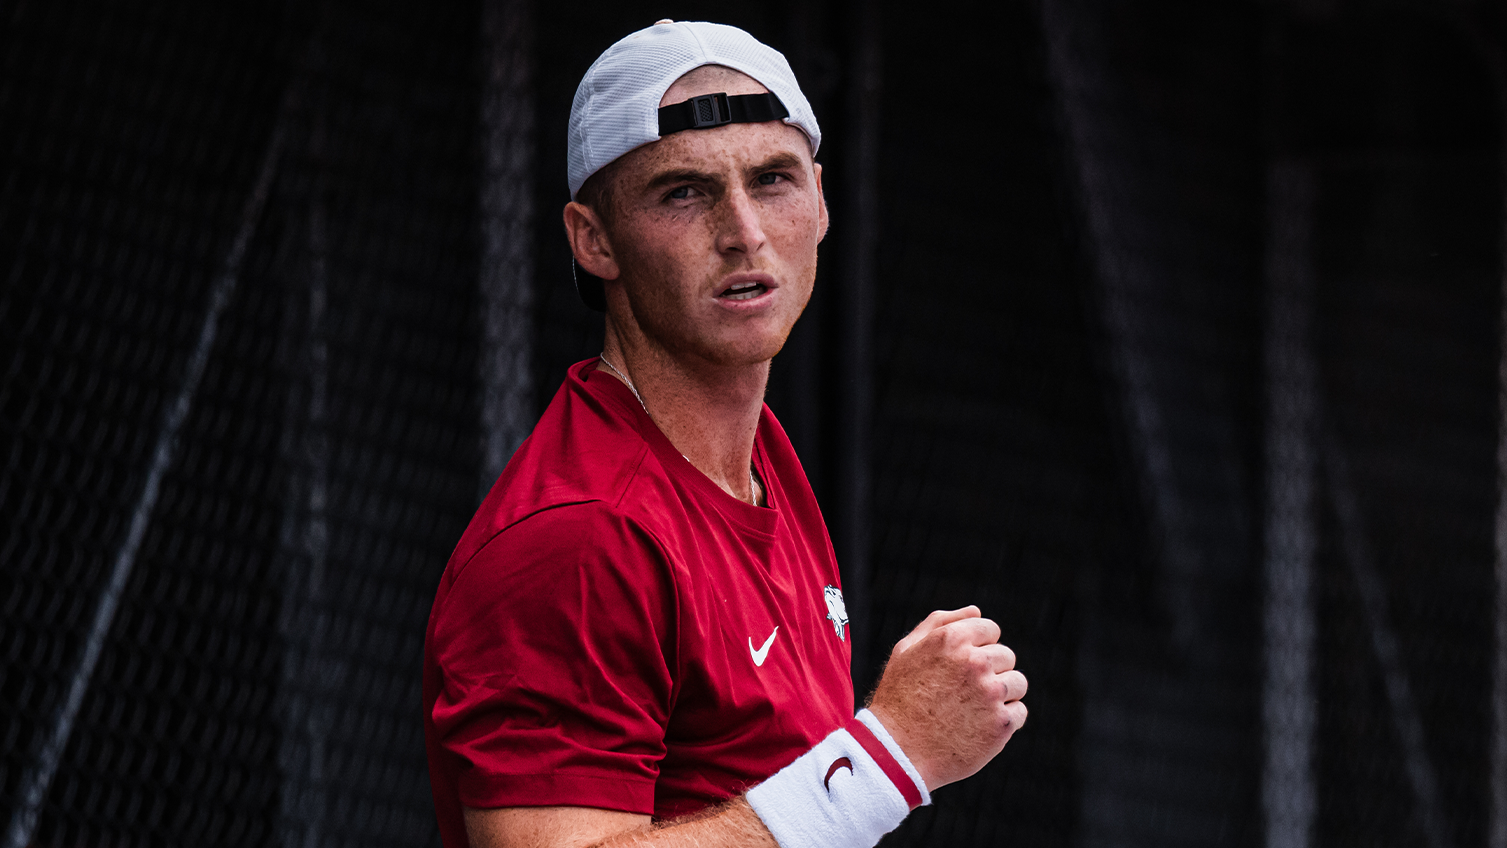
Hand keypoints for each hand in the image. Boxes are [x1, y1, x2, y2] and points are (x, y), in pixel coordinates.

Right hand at [866, 606, 1027, 791]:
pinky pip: (1019, 712)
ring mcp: (990, 693)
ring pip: (1018, 683)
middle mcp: (975, 662)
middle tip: (963, 693)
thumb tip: (976, 611)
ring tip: (974, 710)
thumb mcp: (906, 650)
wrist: (896, 752)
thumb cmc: (899, 698)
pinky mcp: (1001, 724)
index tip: (962, 667)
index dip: (978, 647)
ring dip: (1002, 694)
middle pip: (1006, 656)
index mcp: (953, 639)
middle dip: (990, 671)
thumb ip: (941, 623)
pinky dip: (1005, 720)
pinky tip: (979, 727)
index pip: (991, 629)